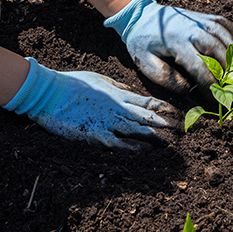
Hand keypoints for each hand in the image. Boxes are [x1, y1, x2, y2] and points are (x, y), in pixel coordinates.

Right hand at [4, 58, 175, 149]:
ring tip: (170, 144)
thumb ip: (119, 88)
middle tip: (183, 132)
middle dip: (166, 126)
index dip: (166, 110)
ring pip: (139, 131)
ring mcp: (108, 122)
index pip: (149, 102)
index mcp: (120, 95)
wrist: (49, 93)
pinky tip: (145, 151)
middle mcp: (118, 108)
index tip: (179, 115)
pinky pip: (120, 144)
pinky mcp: (96, 135)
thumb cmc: (72, 84)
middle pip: (149, 118)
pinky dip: (133, 148)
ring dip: (155, 138)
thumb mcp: (100, 80)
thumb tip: (132, 93)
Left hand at [104, 0, 232, 92]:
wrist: (141, 17)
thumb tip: (189, 88)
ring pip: (225, 35)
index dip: (211, 84)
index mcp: (176, 43)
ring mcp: (199, 21)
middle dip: (228, 70)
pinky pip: (225, 24)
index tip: (217, 98)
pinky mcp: (204, 17)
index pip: (199, 66)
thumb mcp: (146, 64)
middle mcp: (191, 29)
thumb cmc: (143, 43)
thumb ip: (166, 78)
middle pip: (217, 49)